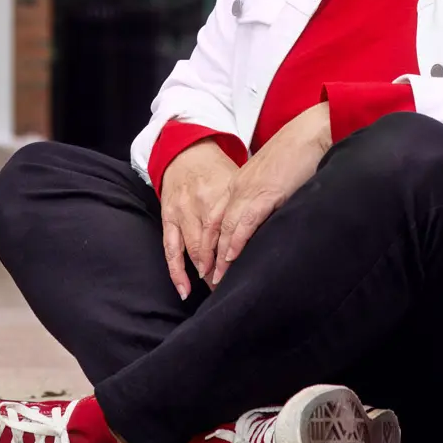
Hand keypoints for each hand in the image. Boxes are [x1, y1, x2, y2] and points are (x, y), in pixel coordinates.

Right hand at [160, 140, 239, 299]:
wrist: (188, 152)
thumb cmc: (219, 170)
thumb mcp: (239, 181)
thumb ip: (251, 204)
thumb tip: (274, 226)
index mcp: (223, 194)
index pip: (233, 232)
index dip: (239, 255)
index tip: (248, 273)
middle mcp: (201, 204)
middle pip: (213, 245)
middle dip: (222, 269)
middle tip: (233, 287)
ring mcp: (183, 211)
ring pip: (193, 250)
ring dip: (204, 273)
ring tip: (216, 290)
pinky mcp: (168, 216)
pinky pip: (170, 249)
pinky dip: (176, 271)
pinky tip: (184, 289)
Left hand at [210, 103, 331, 288]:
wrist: (311, 132)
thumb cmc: (298, 152)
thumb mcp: (273, 176)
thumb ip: (265, 196)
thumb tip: (268, 217)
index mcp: (240, 182)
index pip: (216, 216)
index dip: (209, 241)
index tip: (208, 262)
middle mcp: (239, 187)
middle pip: (215, 225)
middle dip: (208, 253)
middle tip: (206, 277)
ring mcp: (251, 190)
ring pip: (226, 227)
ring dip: (219, 254)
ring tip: (216, 277)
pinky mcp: (266, 194)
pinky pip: (245, 222)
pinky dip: (236, 242)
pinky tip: (232, 258)